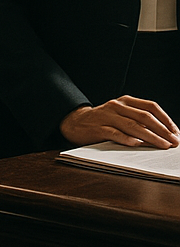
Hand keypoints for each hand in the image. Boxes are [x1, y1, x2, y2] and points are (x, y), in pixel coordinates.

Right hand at [60, 95, 179, 148]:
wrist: (75, 122)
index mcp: (124, 101)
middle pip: (144, 116)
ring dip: (151, 137)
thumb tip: (164, 133)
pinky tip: (137, 143)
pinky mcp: (98, 128)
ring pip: (132, 126)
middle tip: (173, 141)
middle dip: (162, 130)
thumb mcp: (121, 114)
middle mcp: (116, 106)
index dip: (165, 119)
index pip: (150, 106)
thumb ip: (138, 119)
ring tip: (163, 145)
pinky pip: (114, 133)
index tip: (175, 132)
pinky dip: (127, 138)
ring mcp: (106, 116)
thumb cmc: (103, 120)